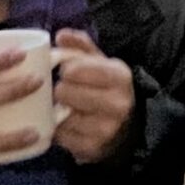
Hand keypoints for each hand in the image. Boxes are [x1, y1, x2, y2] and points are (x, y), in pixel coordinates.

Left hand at [51, 29, 134, 164]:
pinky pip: (59, 135)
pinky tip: (67, 125)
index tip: (69, 72)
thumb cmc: (107, 90)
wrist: (126, 130)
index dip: (65, 69)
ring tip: (65, 109)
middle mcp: (117, 103)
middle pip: (64, 90)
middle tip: (66, 93)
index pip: (74, 68)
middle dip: (60, 90)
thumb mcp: (101, 64)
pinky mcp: (92, 148)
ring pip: (59, 114)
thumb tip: (61, 35)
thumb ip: (80, 47)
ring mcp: (106, 128)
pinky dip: (58, 130)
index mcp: (120, 76)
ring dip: (57, 112)